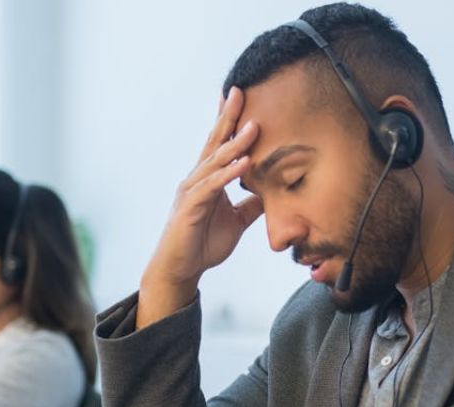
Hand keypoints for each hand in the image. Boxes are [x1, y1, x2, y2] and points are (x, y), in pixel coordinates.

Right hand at [138, 86, 263, 328]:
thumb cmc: (204, 244)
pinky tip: (244, 163)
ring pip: (215, 162)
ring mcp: (192, 191)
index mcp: (208, 179)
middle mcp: (197, 179)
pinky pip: (212, 187)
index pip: (220, 145)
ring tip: (253, 126)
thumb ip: (252, 205)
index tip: (240, 97)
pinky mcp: (191, 207)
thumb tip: (272, 193)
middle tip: (240, 90)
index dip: (229, 121)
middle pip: (214, 143)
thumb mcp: (237, 221)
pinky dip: (228, 174)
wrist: (181, 269)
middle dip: (228, 117)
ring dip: (235, 144)